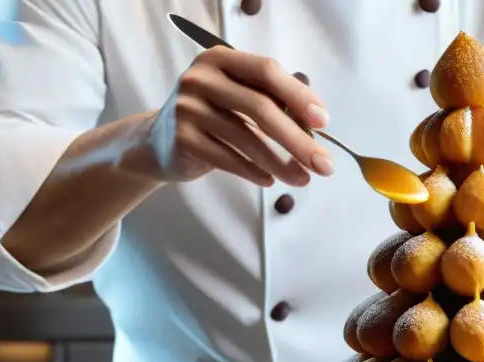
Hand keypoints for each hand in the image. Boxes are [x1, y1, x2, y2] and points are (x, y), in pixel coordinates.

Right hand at [138, 47, 332, 187]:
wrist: (159, 143)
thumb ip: (272, 101)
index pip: (266, 71)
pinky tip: (270, 180)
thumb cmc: (214, 118)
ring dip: (280, 163)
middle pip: (260, 108)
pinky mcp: (183, 139)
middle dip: (297, 140)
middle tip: (323, 164)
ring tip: (302, 179)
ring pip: (246, 139)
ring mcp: (187, 108)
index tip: (323, 122)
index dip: (298, 95)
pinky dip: (253, 172)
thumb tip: (316, 124)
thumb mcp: (238, 99)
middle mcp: (201, 78)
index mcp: (221, 59)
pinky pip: (228, 159)